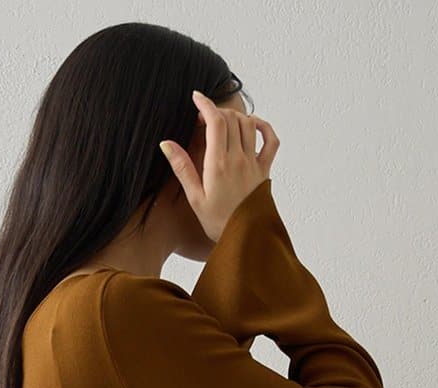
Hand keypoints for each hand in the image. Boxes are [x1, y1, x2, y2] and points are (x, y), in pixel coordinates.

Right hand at [159, 89, 278, 242]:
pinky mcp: (264, 170)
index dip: (205, 104)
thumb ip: (182, 167)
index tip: (196, 97)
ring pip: (248, 124)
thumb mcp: (194, 197)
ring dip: (235, 117)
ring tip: (222, 123)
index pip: (215, 121)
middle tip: (204, 118)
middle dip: (216, 110)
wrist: (244, 240)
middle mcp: (238, 159)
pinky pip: (271, 141)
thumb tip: (167, 143)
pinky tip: (253, 125)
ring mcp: (254, 163)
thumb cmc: (217, 222)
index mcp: (218, 164)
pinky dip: (263, 127)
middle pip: (231, 118)